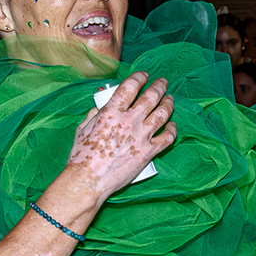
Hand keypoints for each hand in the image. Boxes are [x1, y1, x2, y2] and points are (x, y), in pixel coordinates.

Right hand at [66, 72, 176, 202]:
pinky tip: (173, 125)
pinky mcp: (148, 152)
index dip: (140, 77)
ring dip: (168, 104)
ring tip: (170, 99)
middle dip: (159, 86)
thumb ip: (93, 115)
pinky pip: (168, 137)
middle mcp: (129, 121)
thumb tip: (99, 108)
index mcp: (111, 112)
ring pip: (162, 114)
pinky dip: (173, 129)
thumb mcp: (83, 129)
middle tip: (162, 82)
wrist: (89, 180)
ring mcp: (141, 136)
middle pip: (151, 97)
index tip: (144, 75)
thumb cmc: (82, 156)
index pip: (130, 86)